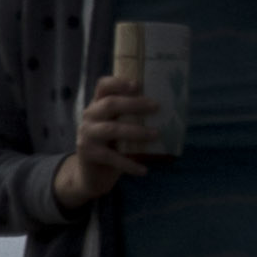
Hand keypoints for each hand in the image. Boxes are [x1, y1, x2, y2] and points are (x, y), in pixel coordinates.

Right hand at [49, 66, 159, 214]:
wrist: (92, 173)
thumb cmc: (114, 145)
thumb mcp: (121, 126)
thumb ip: (134, 117)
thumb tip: (170, 112)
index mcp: (98, 104)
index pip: (103, 86)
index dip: (119, 82)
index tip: (138, 84)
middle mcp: (89, 116)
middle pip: (110, 104)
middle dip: (134, 104)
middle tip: (157, 107)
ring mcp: (87, 134)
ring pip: (112, 129)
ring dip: (136, 131)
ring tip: (156, 134)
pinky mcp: (88, 153)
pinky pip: (112, 157)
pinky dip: (129, 164)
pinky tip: (144, 170)